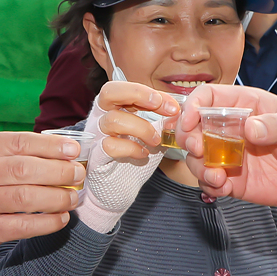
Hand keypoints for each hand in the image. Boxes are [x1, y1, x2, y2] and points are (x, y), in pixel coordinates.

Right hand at [0, 129, 82, 253]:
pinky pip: (22, 226)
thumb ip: (15, 152)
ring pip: (25, 197)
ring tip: (73, 197)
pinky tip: (61, 218)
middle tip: (78, 174)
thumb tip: (64, 150)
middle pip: (24, 169)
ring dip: (56, 197)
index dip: (50, 146)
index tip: (73, 150)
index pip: (19, 142)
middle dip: (58, 171)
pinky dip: (47, 223)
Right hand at [77, 81, 170, 232]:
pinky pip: (110, 145)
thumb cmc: (132, 156)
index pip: (126, 87)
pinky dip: (132, 148)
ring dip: (142, 128)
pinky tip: (143, 154)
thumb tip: (180, 111)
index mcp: (114, 107)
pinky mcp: (96, 156)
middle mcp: (101, 116)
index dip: (149, 92)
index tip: (173, 106)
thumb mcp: (150, 134)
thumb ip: (162, 121)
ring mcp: (96, 136)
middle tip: (160, 106)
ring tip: (156, 140)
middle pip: (109, 91)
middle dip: (139, 95)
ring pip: (113, 120)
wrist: (117, 189)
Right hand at [176, 83, 276, 206]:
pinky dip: (209, 185)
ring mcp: (229, 155)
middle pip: (193, 127)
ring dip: (198, 166)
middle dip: (188, 138)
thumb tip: (250, 128)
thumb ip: (275, 126)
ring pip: (197, 157)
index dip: (193, 106)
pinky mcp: (232, 179)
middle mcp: (231, 129)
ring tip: (216, 176)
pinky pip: (209, 181)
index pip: (208, 97)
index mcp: (245, 105)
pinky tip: (222, 187)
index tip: (189, 121)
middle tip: (198, 149)